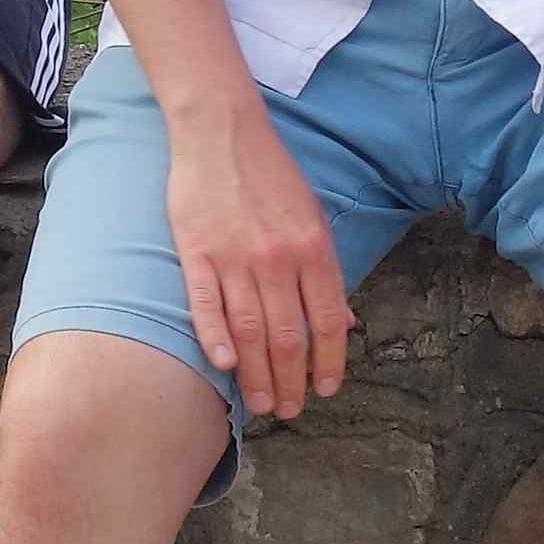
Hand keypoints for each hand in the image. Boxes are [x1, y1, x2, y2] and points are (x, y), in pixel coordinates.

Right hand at [168, 100, 351, 420]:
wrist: (221, 132)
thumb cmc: (270, 176)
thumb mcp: (313, 217)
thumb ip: (326, 272)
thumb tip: (346, 322)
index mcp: (314, 249)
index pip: (329, 322)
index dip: (329, 362)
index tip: (326, 389)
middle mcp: (278, 258)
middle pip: (289, 337)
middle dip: (291, 382)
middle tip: (288, 411)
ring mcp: (235, 257)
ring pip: (250, 332)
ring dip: (257, 375)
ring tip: (259, 404)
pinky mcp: (196, 253)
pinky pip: (207, 306)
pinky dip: (215, 340)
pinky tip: (225, 367)